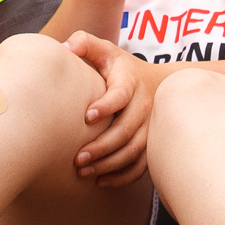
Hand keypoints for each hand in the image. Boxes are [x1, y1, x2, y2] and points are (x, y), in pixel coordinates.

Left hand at [66, 31, 157, 186]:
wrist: (159, 84)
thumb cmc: (120, 68)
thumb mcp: (105, 50)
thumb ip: (84, 43)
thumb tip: (65, 46)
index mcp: (129, 82)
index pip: (120, 95)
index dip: (106, 106)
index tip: (87, 117)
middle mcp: (143, 106)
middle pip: (125, 131)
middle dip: (101, 147)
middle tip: (77, 158)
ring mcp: (150, 127)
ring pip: (133, 152)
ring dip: (109, 164)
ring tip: (84, 171)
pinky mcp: (151, 144)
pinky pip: (141, 166)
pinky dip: (123, 176)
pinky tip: (101, 181)